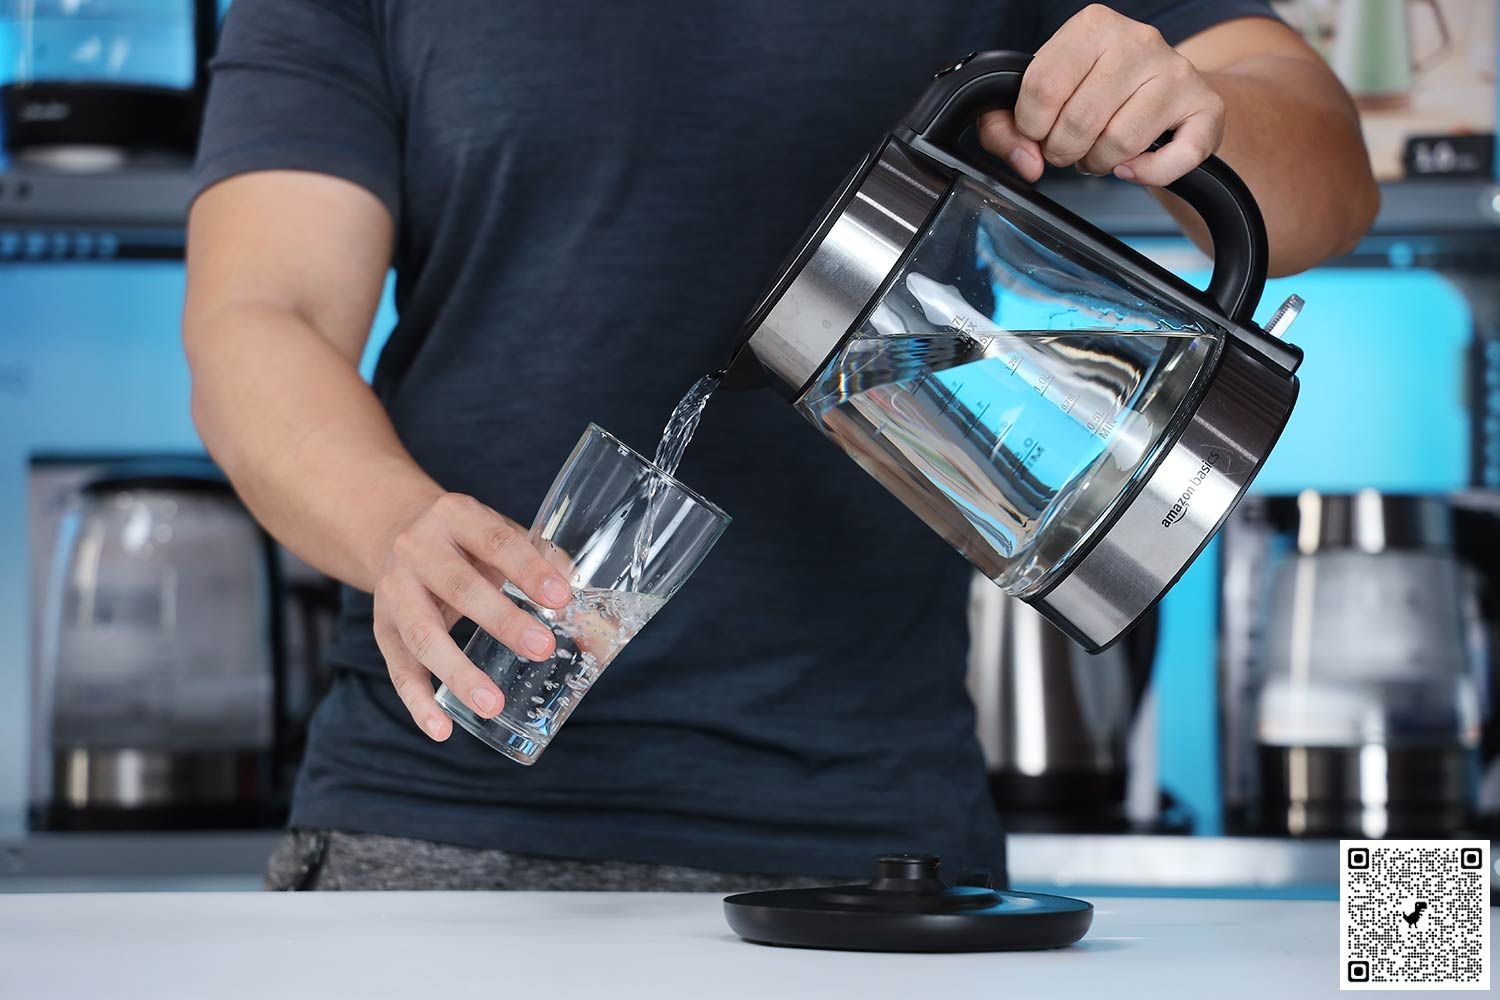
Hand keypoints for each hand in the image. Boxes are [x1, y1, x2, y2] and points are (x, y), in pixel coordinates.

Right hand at [372, 492, 572, 740]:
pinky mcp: (383, 628)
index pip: (496, 541)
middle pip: (459, 587)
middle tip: (541, 649)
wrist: (396, 533)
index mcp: (455, 517)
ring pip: (423, 635)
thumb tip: (591, 619)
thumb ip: (545, 565)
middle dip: (502, 620)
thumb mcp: (500, 534)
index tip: (561, 598)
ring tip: (492, 704)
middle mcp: (418, 550)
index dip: (528, 569)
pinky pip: (399, 669)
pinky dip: (418, 702)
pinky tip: (442, 729)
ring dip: (458, 673)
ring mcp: (395, 590)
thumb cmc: (467, 542)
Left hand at [978, 4, 1225, 185]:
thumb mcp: (1042, 97)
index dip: (1031, 127)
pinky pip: (1174, 159)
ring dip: (1100, 163)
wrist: (1164, 92)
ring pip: (1120, 143)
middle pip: (1079, 121)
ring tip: (1099, 151)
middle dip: (1064, 151)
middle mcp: (1138, 40)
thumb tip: (1024, 162)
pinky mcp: (1206, 107)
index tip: (1039, 130)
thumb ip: (1004, 127)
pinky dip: (1148, 175)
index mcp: (1092, 27)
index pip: (1042, 88)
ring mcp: (1176, 72)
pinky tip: (1134, 166)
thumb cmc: (1095, 92)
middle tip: (1070, 147)